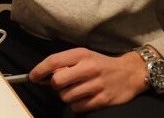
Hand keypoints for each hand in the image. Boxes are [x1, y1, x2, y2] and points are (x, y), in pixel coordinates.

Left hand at [28, 48, 148, 112]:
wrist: (130, 73)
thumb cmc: (101, 64)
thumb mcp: (84, 56)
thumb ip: (65, 63)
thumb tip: (43, 76)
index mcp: (81, 54)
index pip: (53, 61)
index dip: (39, 70)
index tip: (32, 77)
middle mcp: (88, 68)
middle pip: (57, 82)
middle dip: (56, 85)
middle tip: (64, 84)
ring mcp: (96, 85)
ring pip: (66, 97)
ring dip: (67, 96)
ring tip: (78, 90)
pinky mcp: (102, 100)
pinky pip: (77, 107)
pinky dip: (77, 105)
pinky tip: (85, 97)